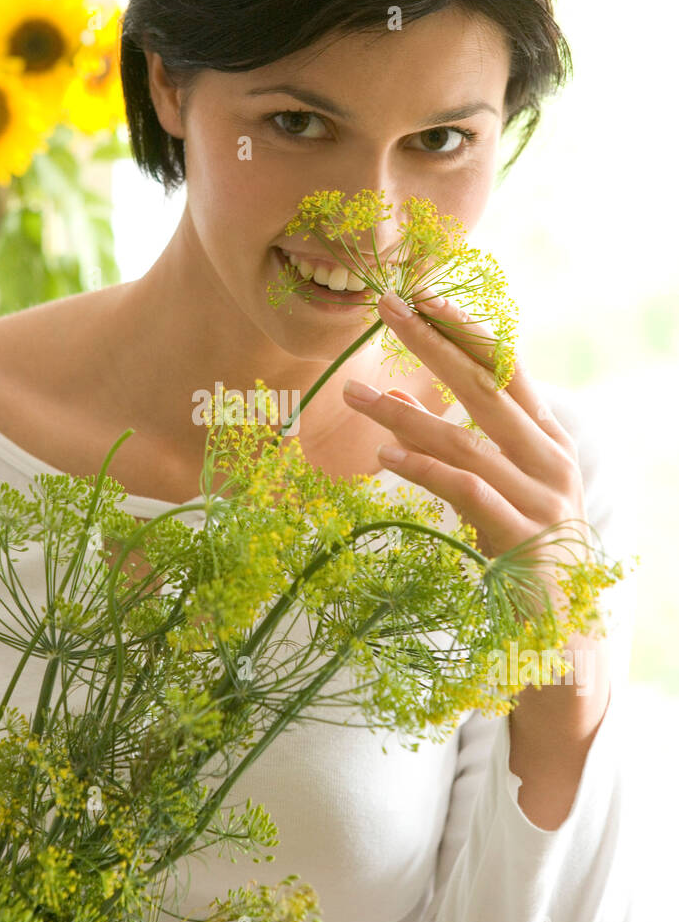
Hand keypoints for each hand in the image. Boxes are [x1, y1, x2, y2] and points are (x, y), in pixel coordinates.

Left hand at [342, 280, 586, 603]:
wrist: (566, 625)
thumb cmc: (524, 546)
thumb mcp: (493, 487)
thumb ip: (451, 443)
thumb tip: (397, 400)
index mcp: (548, 438)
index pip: (507, 367)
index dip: (466, 329)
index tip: (424, 297)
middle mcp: (550, 458)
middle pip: (485, 387)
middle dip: (433, 344)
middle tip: (386, 307)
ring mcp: (541, 496)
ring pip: (464, 441)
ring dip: (403, 414)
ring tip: (354, 394)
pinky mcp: (524, 535)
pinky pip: (466, 491)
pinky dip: (423, 469)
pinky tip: (384, 456)